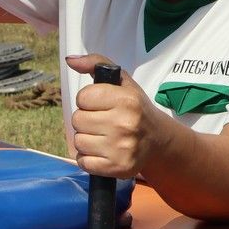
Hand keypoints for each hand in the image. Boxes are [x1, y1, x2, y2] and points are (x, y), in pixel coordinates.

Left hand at [66, 54, 170, 177]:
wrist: (157, 140)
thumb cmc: (134, 108)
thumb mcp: (121, 81)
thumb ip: (96, 64)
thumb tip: (70, 60)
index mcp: (127, 100)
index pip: (83, 97)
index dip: (88, 100)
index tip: (101, 104)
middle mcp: (125, 124)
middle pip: (78, 120)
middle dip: (86, 120)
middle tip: (102, 122)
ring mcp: (121, 148)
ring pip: (78, 142)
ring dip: (86, 139)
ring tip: (103, 136)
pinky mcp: (117, 168)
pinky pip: (83, 162)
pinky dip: (88, 158)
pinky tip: (102, 151)